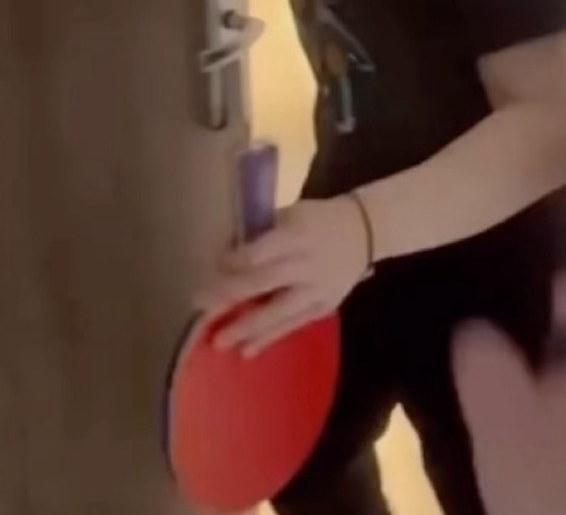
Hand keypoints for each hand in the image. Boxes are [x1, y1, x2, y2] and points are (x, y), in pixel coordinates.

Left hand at [198, 197, 368, 355]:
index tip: (211, 267)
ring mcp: (317, 289)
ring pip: (278, 312)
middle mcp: (306, 264)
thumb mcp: (290, 213)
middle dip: (229, 295)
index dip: (233, 261)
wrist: (365, 231)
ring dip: (246, 327)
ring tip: (218, 343)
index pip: (260, 252)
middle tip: (200, 306)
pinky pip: (292, 325)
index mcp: (297, 234)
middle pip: (263, 283)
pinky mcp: (324, 307)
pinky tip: (246, 351)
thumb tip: (222, 253)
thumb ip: (260, 234)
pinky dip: (269, 338)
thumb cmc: (317, 219)